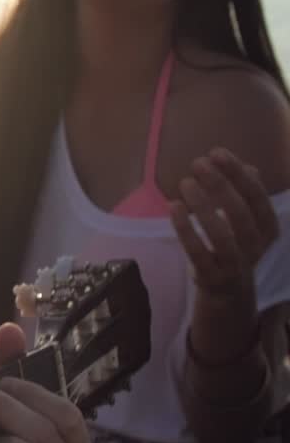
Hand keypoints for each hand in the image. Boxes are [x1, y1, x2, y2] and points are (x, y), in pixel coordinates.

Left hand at [170, 148, 279, 302]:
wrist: (227, 290)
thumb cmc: (234, 244)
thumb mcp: (245, 221)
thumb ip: (245, 195)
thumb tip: (247, 167)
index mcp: (268, 228)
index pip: (257, 196)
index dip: (238, 174)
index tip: (217, 152)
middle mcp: (255, 247)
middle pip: (240, 212)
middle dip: (220, 184)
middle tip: (197, 163)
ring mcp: (234, 264)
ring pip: (221, 233)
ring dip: (202, 205)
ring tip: (185, 182)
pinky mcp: (211, 276)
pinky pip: (198, 251)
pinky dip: (185, 228)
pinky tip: (173, 206)